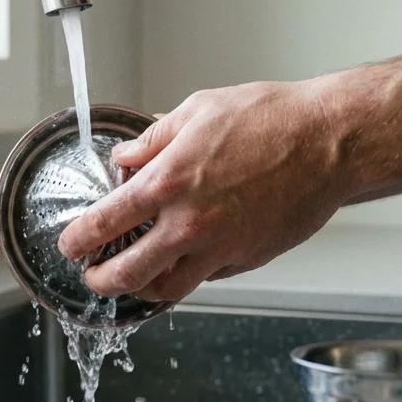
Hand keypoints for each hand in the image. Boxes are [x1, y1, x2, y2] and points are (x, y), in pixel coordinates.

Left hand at [57, 79, 357, 301]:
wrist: (331, 142)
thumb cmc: (273, 120)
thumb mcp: (198, 111)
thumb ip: (153, 141)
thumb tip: (125, 158)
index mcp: (168, 183)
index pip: (103, 223)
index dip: (77, 240)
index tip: (70, 244)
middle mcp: (189, 224)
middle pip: (126, 275)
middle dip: (100, 281)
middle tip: (93, 277)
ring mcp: (220, 248)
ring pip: (166, 290)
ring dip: (141, 289)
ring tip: (133, 278)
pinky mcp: (247, 260)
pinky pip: (207, 278)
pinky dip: (188, 275)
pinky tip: (184, 259)